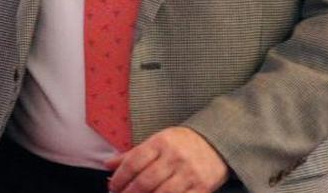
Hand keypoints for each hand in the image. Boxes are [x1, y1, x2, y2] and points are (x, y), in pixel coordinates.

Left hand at [105, 126, 229, 192]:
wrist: (218, 141)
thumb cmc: (183, 143)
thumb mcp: (158, 141)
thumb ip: (134, 154)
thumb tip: (108, 164)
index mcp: (161, 142)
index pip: (134, 162)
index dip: (120, 177)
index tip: (113, 187)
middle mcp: (175, 157)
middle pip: (146, 181)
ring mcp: (189, 173)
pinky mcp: (202, 187)